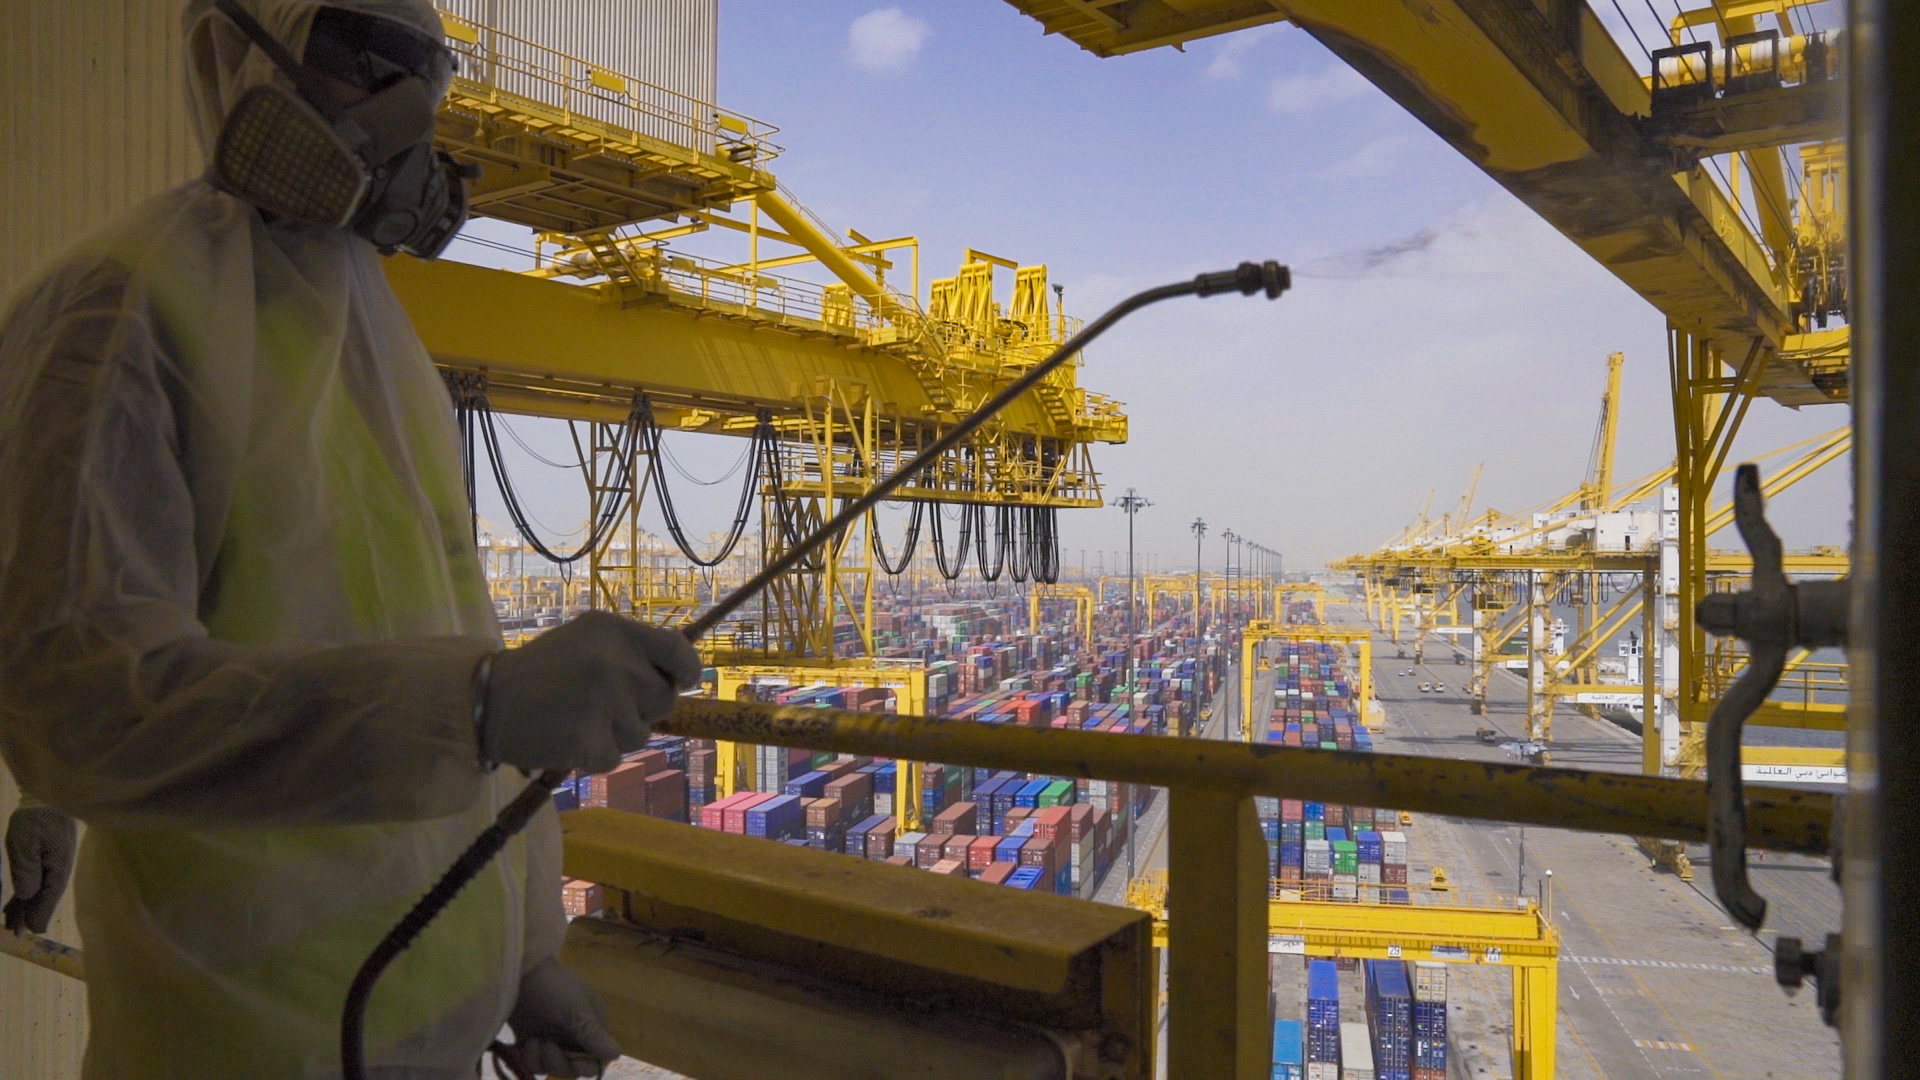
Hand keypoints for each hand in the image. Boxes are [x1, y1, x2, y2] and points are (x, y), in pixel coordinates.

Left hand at [4, 805, 76, 934]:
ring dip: (25, 908)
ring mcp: (54, 866)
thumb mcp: (25, 842)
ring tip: (9, 924)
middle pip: (44, 900)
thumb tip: (28, 896)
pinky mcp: (47, 861)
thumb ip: (26, 870)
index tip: (26, 933)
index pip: (49, 900)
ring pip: (39, 893)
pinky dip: (25, 896)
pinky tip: (14, 906)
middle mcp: (59, 871)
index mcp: (58, 869)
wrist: (48, 797)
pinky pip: (36, 883)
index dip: (36, 917)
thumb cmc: (37, 817)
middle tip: (12, 934)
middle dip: (28, 916)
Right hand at [482, 611, 701, 774]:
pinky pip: (615, 758)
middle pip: (664, 699)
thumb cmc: (543, 669)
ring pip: (641, 734)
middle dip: (643, 707)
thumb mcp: (588, 640)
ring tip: (580, 718)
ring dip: (616, 734)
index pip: (678, 652)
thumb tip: (682, 676)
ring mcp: (602, 702)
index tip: (682, 681)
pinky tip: (569, 737)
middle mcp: (614, 663)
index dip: (687, 671)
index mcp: (615, 631)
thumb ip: (632, 652)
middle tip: (605, 704)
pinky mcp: (588, 739)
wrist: (488, 701)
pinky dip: (595, 755)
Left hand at [503, 956, 620, 1076]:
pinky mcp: (531, 1041)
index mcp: (591, 1025)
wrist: (515, 973)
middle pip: (573, 1067)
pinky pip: (534, 1063)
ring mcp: (552, 1038)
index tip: (575, 1064)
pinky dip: (528, 1058)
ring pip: (552, 1067)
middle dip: (559, 1062)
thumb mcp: (575, 1009)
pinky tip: (523, 1044)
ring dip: (542, 1060)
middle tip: (546, 1045)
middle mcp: (574, 1035)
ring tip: (532, 1041)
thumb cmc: (551, 986)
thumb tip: (617, 1055)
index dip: (588, 1065)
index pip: (597, 1057)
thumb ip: (593, 1035)